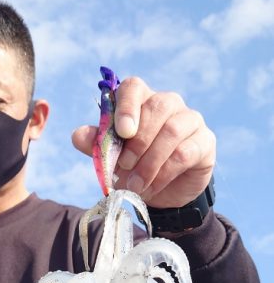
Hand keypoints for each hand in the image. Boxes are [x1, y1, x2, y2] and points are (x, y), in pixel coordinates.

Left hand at [72, 76, 215, 208]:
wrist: (164, 195)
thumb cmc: (135, 168)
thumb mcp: (112, 159)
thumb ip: (97, 146)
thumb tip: (78, 135)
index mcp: (142, 101)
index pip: (134, 87)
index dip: (127, 106)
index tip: (122, 132)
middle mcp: (168, 103)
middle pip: (157, 107)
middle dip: (137, 142)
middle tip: (123, 167)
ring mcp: (190, 120)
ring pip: (171, 131)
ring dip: (149, 162)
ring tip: (135, 185)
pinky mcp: (204, 142)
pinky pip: (184, 153)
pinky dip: (163, 174)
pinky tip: (151, 188)